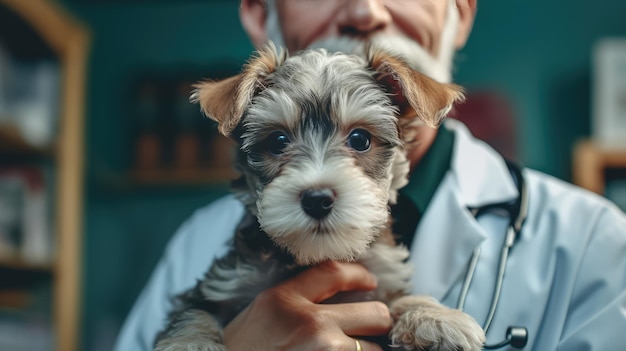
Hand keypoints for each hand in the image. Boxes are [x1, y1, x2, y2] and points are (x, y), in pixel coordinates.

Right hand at [223, 261, 391, 350]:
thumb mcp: (259, 315)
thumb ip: (292, 301)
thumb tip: (331, 296)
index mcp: (284, 299)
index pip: (335, 273)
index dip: (359, 275)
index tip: (369, 282)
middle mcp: (309, 323)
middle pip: (374, 313)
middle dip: (375, 323)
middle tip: (368, 331)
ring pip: (374, 349)